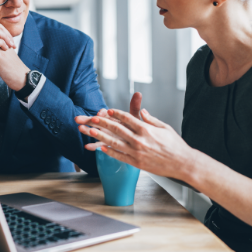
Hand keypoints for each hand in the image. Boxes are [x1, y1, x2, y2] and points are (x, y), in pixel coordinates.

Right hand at [75, 92, 142, 150]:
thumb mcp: (134, 117)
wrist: (135, 139)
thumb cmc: (134, 126)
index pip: (105, 114)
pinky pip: (98, 145)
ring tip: (80, 129)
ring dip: (87, 131)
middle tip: (78, 119)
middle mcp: (107, 125)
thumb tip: (138, 93)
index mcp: (112, 117)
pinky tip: (87, 147)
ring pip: (95, 132)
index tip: (101, 113)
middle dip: (87, 119)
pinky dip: (93, 146)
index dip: (102, 113)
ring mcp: (105, 134)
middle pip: (96, 121)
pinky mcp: (106, 143)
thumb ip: (134, 106)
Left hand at [77, 108, 196, 180]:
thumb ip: (151, 119)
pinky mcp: (136, 163)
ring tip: (91, 132)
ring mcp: (137, 152)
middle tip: (92, 118)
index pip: (127, 118)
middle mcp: (139, 140)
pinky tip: (101, 148)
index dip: (116, 114)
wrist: (183, 164)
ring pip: (115, 143)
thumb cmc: (175, 145)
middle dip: (103, 123)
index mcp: (146, 129)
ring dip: (101, 137)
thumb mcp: (164, 127)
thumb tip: (142, 111)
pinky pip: (120, 156)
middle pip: (117, 129)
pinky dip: (110, 152)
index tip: (108, 110)